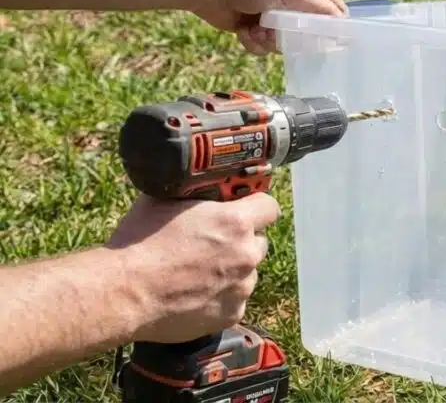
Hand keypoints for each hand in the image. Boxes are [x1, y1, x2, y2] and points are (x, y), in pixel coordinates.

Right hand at [105, 192, 280, 343]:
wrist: (122, 293)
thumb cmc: (138, 245)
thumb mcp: (163, 202)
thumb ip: (191, 194)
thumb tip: (194, 184)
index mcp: (235, 222)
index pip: (269, 207)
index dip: (256, 207)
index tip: (245, 210)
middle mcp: (246, 253)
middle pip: (258, 242)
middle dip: (241, 241)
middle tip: (213, 244)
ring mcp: (242, 286)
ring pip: (248, 272)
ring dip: (232, 270)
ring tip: (198, 273)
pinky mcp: (232, 313)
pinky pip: (235, 300)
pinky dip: (221, 297)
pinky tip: (194, 294)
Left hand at [190, 0, 347, 54]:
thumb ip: (321, 10)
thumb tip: (343, 26)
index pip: (335, 9)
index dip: (334, 26)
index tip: (330, 41)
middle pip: (310, 31)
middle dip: (294, 36)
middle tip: (282, 32)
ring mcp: (276, 15)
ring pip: (287, 43)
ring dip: (270, 40)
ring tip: (257, 28)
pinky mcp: (258, 27)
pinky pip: (267, 47)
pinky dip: (255, 42)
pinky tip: (245, 31)